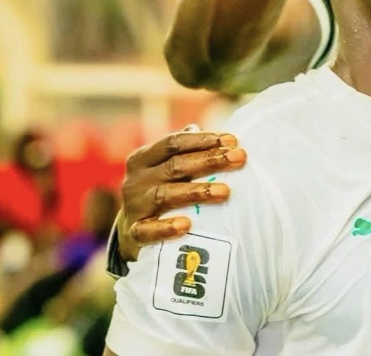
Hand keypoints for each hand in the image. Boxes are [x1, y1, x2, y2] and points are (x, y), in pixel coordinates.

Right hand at [117, 129, 246, 260]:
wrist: (131, 234)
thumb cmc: (160, 192)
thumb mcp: (167, 169)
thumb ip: (187, 151)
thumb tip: (216, 136)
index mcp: (144, 159)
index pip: (173, 143)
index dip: (203, 140)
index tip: (233, 140)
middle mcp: (136, 180)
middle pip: (174, 166)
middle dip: (209, 160)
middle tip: (239, 158)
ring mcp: (134, 207)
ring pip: (165, 195)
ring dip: (196, 192)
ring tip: (224, 191)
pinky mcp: (134, 234)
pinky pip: (148, 231)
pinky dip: (166, 228)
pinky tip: (186, 225)